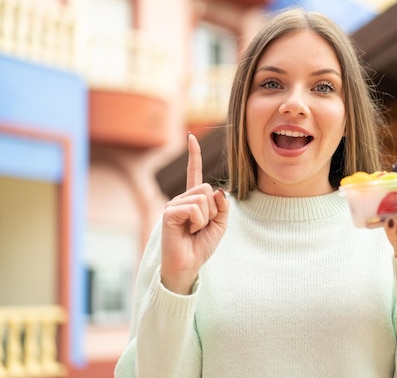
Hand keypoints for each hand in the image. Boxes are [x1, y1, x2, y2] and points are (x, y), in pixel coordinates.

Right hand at [160, 133, 228, 293]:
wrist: (188, 265)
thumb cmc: (201, 246)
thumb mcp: (220, 225)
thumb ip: (223, 207)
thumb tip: (216, 190)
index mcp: (193, 199)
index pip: (194, 173)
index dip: (194, 155)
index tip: (191, 137)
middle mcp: (181, 199)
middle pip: (207, 189)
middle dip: (213, 210)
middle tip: (201, 226)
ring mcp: (173, 204)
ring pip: (203, 198)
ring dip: (205, 218)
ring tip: (193, 230)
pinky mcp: (169, 213)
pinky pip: (194, 209)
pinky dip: (198, 222)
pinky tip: (188, 231)